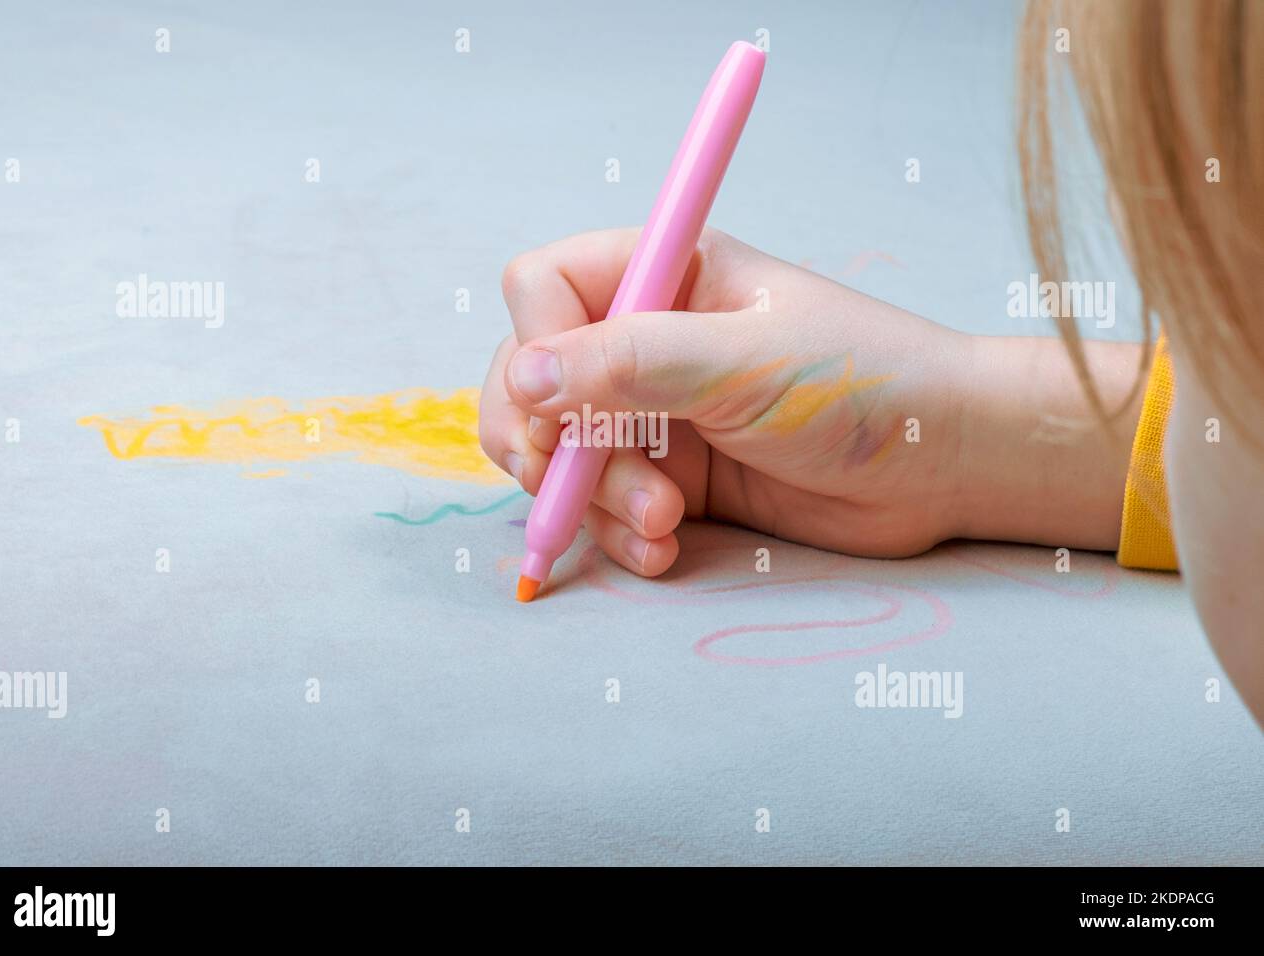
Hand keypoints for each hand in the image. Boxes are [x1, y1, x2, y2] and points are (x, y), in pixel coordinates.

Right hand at [479, 227, 1138, 575]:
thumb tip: (522, 374)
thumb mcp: (745, 364)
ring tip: (663, 520)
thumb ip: (631, 364)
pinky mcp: (675, 478)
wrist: (945, 465)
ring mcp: (657, 413)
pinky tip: (665, 547)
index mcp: (665, 274)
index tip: (557, 407)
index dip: (533, 345)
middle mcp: (649, 340)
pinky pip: (606, 508)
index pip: (543, 287)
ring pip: (562, 453)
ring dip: (593, 498)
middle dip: (550, 440)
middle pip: (531, 378)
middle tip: (575, 480)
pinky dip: (620, 534)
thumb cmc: (865, 385)